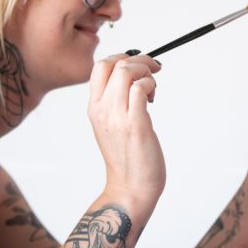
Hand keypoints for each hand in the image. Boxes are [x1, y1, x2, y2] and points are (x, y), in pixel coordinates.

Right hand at [88, 54, 165, 206]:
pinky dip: (151, 85)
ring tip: (153, 90)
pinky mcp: (136, 124)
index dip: (121, 58)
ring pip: (127, 71)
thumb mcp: (112, 126)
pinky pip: (140, 88)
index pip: (99, 67)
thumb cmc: (127, 159)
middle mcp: (102, 110)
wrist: (130, 189)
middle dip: (138, 60)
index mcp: (94, 108)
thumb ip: (115, 103)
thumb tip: (132, 80)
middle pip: (113, 64)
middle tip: (153, 71)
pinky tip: (154, 99)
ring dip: (146, 72)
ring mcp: (117, 117)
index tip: (138, 65)